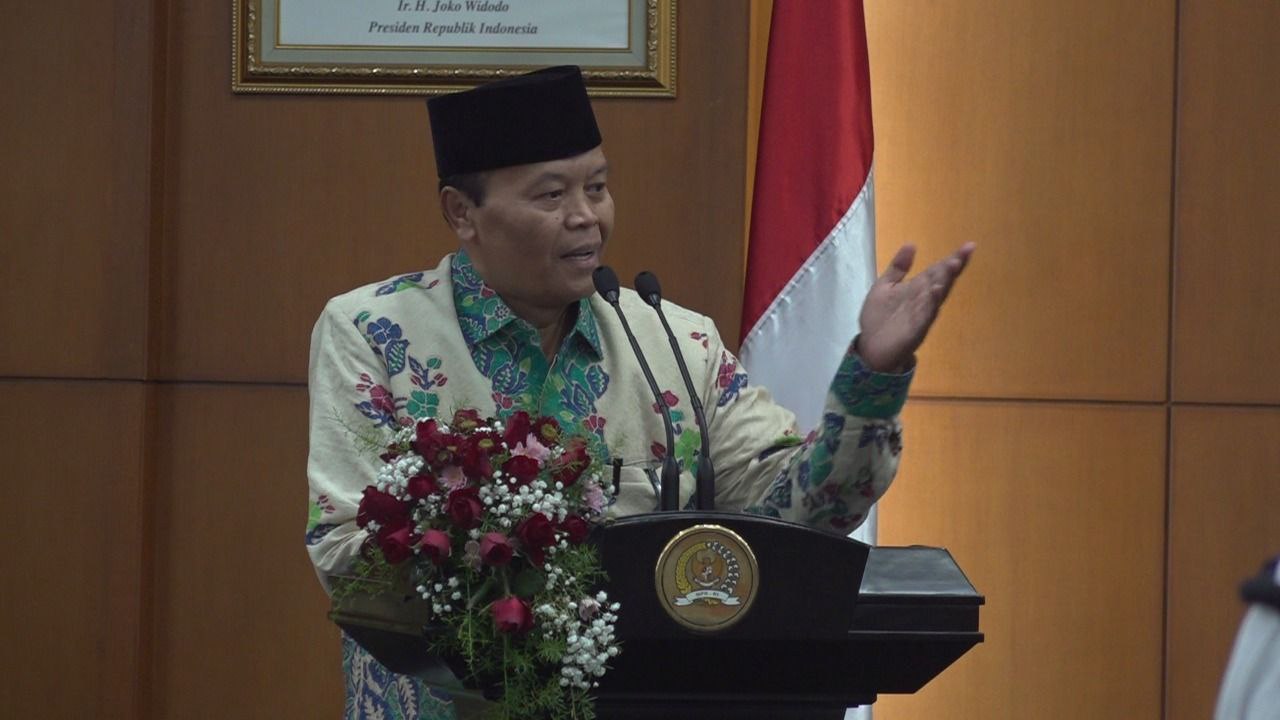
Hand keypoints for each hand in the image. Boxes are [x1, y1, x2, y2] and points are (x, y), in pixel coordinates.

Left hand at [855, 242, 974, 372]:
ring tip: (954, 265)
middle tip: (965, 252)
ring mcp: (921, 313)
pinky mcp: (915, 328)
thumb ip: (898, 267)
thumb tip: (912, 244)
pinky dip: (932, 303)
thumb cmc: (879, 317)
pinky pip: (926, 314)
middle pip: (942, 280)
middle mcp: (924, 299)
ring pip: (937, 295)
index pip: (937, 270)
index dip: (952, 258)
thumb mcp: (885, 286)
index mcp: (917, 288)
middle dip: (952, 267)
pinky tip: (936, 291)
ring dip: (946, 280)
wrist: (871, 348)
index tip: (969, 245)